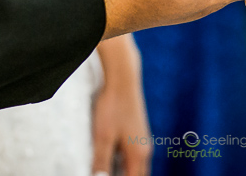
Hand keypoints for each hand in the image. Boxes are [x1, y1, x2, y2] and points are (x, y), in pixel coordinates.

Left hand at [92, 36, 150, 175]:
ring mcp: (142, 140)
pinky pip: (132, 155)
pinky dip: (123, 162)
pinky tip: (110, 158)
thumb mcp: (103, 137)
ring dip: (123, 172)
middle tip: (107, 175)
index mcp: (139, 155)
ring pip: (135, 166)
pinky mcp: (137, 132)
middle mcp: (144, 149)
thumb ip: (101, 162)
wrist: (123, 79)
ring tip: (107, 170)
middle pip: (137, 175)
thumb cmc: (113, 107)